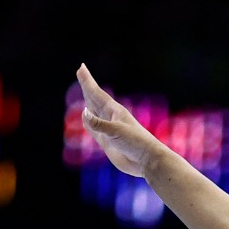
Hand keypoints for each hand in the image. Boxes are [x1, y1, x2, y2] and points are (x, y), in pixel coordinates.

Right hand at [75, 63, 160, 177]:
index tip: (81, 67)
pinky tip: (85, 118)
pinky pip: (93, 128)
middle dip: (87, 87)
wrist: (147, 161)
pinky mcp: (107, 142)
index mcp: (114, 111)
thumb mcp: (116, 131)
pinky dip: (87, 122)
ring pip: (94, 112)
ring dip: (88, 102)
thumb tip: (83, 112)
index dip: (87, 81)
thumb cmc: (136, 143)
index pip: (96, 93)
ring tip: (85, 93)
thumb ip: (98, 124)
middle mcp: (111, 117)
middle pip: (95, 98)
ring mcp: (108, 129)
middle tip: (81, 72)